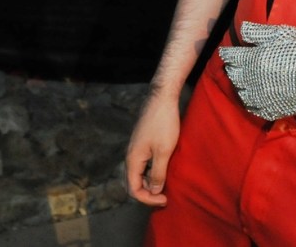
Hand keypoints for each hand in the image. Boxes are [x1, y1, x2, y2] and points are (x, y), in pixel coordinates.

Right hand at [125, 92, 180, 206]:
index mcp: (132, 160)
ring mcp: (136, 148)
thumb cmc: (163, 123)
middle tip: (165, 196)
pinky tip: (163, 168)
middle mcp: (130, 155)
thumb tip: (154, 191)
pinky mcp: (142, 141)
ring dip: (149, 182)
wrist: (162, 97)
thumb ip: (158, 172)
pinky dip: (151, 171)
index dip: (148, 199)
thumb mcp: (164, 151)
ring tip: (165, 184)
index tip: (165, 199)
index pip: (133, 189)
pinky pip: (143, 163)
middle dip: (147, 193)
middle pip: (133, 183)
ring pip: (138, 173)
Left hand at [219, 21, 295, 120]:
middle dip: (234, 68)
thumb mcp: (282, 34)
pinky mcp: (271, 109)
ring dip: (242, 85)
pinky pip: (254, 108)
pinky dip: (252, 101)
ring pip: (241, 93)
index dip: (228, 53)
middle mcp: (251, 80)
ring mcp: (261, 97)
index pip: (230, 57)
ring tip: (247, 80)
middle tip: (237, 64)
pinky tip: (256, 96)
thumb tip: (242, 29)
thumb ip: (258, 32)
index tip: (227, 51)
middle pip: (233, 75)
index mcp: (252, 59)